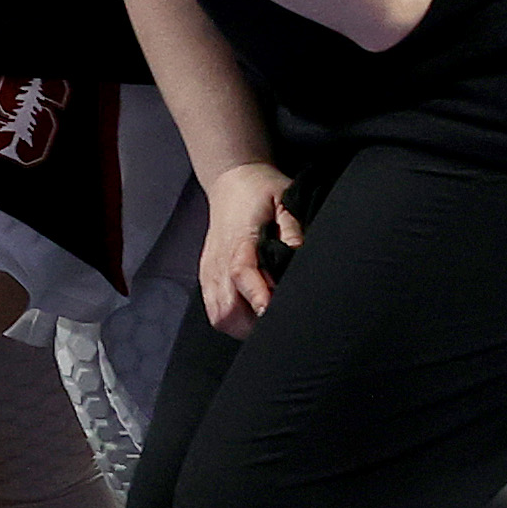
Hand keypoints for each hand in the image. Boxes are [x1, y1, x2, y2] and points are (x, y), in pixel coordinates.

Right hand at [198, 163, 302, 336]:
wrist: (231, 180)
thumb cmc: (260, 190)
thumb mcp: (284, 199)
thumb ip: (292, 227)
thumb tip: (299, 252)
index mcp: (238, 240)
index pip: (241, 275)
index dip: (257, 297)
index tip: (271, 312)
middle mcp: (219, 259)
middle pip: (226, 308)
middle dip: (254, 324)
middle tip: (280, 319)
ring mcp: (210, 269)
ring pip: (219, 316)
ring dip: (242, 326)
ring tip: (266, 319)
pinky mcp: (207, 275)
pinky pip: (214, 311)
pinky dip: (232, 320)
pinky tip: (251, 312)